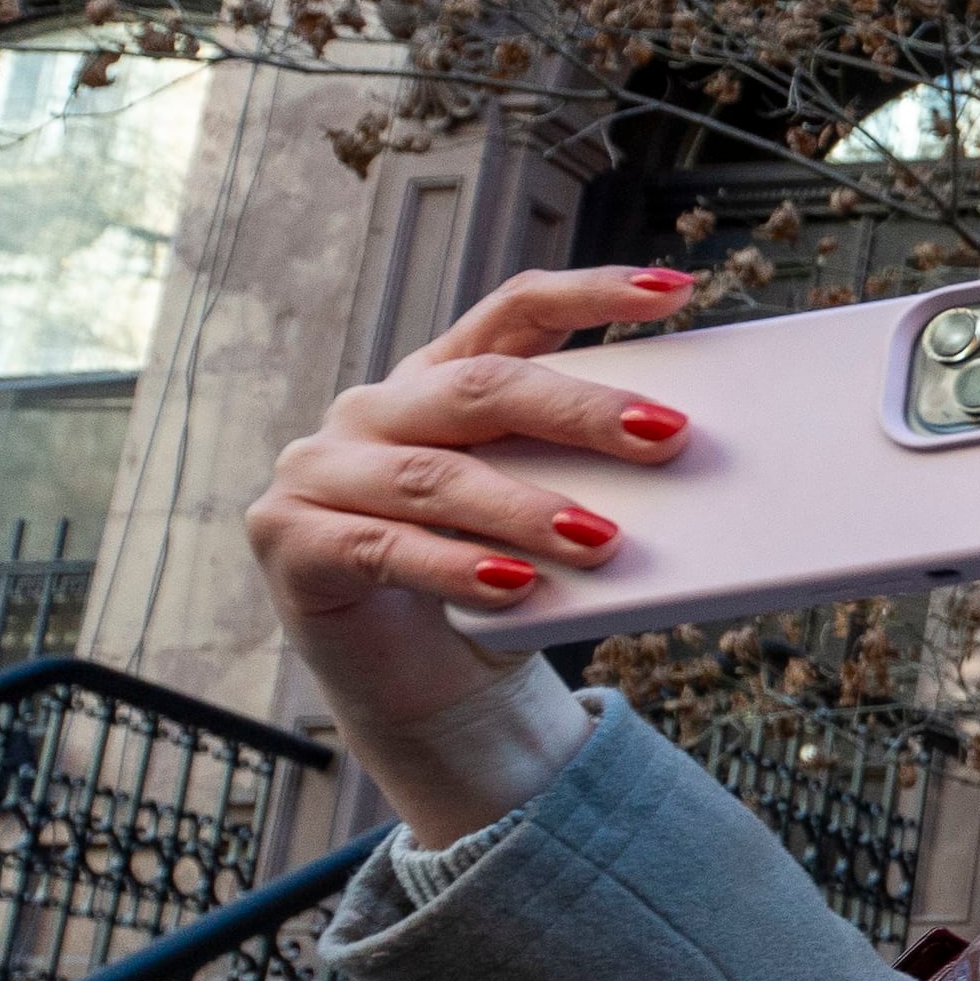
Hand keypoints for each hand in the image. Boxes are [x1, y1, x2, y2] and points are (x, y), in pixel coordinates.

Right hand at [246, 264, 701, 837]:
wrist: (416, 688)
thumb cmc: (492, 588)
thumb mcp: (542, 519)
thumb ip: (585, 479)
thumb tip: (684, 460)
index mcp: (437, 382)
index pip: (513, 313)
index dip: (589, 293)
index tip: (674, 292)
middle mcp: (374, 410)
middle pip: (482, 389)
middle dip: (580, 411)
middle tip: (666, 435)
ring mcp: (322, 471)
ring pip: (435, 475)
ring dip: (526, 508)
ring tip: (601, 539)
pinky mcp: (294, 541)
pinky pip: (384, 547)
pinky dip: (457, 567)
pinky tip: (515, 585)